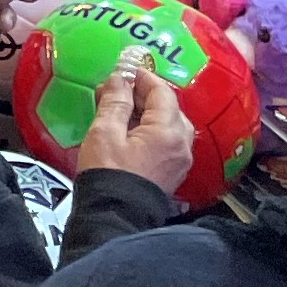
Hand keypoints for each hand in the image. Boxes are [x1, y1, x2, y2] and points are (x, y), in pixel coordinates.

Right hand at [72, 54, 194, 203]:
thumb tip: (120, 79)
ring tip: (124, 110)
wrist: (114, 216)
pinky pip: (169, 141)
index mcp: (167, 130)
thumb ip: (115, 102)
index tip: (124, 70)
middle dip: (146, 95)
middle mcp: (182, 143)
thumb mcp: (104, 132)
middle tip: (118, 89)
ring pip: (171, 125)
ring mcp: (181, 160)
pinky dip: (154, 129)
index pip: (161, 93)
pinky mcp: (174, 172)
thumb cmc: (107, 172)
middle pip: (170, 108)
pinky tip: (133, 131)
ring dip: (150, 112)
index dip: (143, 78)